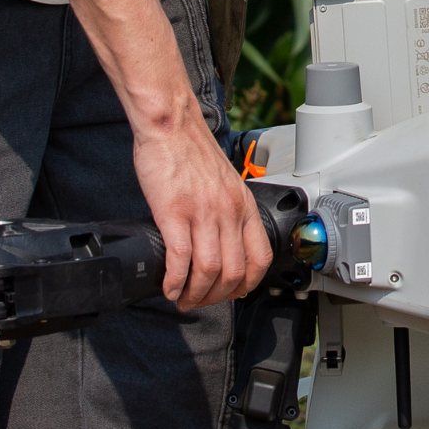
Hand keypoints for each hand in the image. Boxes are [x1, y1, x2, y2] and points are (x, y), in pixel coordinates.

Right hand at [132, 113, 275, 308]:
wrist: (171, 126)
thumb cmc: (192, 152)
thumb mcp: (223, 183)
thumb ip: (226, 211)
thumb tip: (220, 241)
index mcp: (243, 205)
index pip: (260, 257)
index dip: (248, 284)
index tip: (233, 293)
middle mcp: (229, 211)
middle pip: (234, 271)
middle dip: (217, 297)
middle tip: (200, 301)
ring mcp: (203, 213)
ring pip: (209, 271)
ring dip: (195, 294)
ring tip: (182, 298)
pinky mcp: (174, 214)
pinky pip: (180, 260)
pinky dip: (174, 281)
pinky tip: (168, 287)